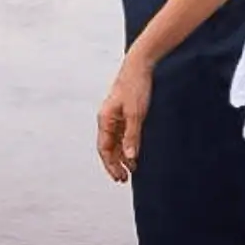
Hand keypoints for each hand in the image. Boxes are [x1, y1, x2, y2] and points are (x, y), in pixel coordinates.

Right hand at [96, 52, 153, 183]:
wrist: (139, 65)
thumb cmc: (135, 87)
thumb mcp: (136, 114)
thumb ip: (132, 137)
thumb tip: (129, 157)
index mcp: (105, 120)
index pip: (104, 149)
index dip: (110, 165)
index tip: (119, 178)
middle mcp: (107, 119)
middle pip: (108, 147)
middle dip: (115, 164)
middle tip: (124, 179)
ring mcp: (115, 116)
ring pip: (115, 142)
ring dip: (122, 156)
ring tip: (132, 170)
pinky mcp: (124, 113)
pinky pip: (122, 134)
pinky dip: (127, 145)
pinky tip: (134, 153)